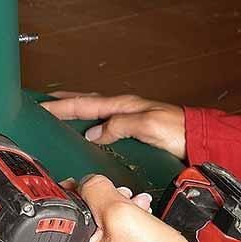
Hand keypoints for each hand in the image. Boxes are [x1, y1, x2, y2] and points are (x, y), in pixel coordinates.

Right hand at [41, 92, 186, 161]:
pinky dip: (88, 123)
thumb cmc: (179, 131)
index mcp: (123, 105)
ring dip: (73, 111)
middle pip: (85, 104)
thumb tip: (93, 133)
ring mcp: (127, 119)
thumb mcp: (148, 125)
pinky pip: (103, 124)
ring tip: (57, 114)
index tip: (40, 106)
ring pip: (92, 112)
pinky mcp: (133, 131)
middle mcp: (123, 110)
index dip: (60, 106)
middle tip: (41, 103)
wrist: (200, 139)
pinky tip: (85, 130)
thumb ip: (119, 126)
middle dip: (62, 103)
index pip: (84, 105)